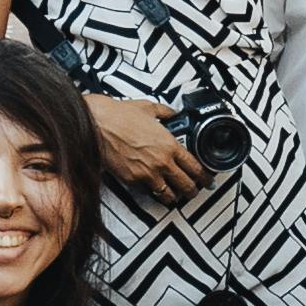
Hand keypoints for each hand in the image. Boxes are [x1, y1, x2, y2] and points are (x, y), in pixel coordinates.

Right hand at [89, 96, 205, 202]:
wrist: (98, 124)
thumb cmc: (119, 116)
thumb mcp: (148, 108)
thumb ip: (165, 112)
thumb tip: (171, 113)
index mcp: (169, 145)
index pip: (195, 167)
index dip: (204, 176)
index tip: (207, 179)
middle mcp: (161, 162)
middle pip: (186, 185)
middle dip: (193, 190)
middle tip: (195, 191)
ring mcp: (147, 173)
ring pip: (168, 195)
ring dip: (174, 196)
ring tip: (176, 196)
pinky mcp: (132, 180)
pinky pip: (148, 192)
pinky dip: (153, 193)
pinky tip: (154, 190)